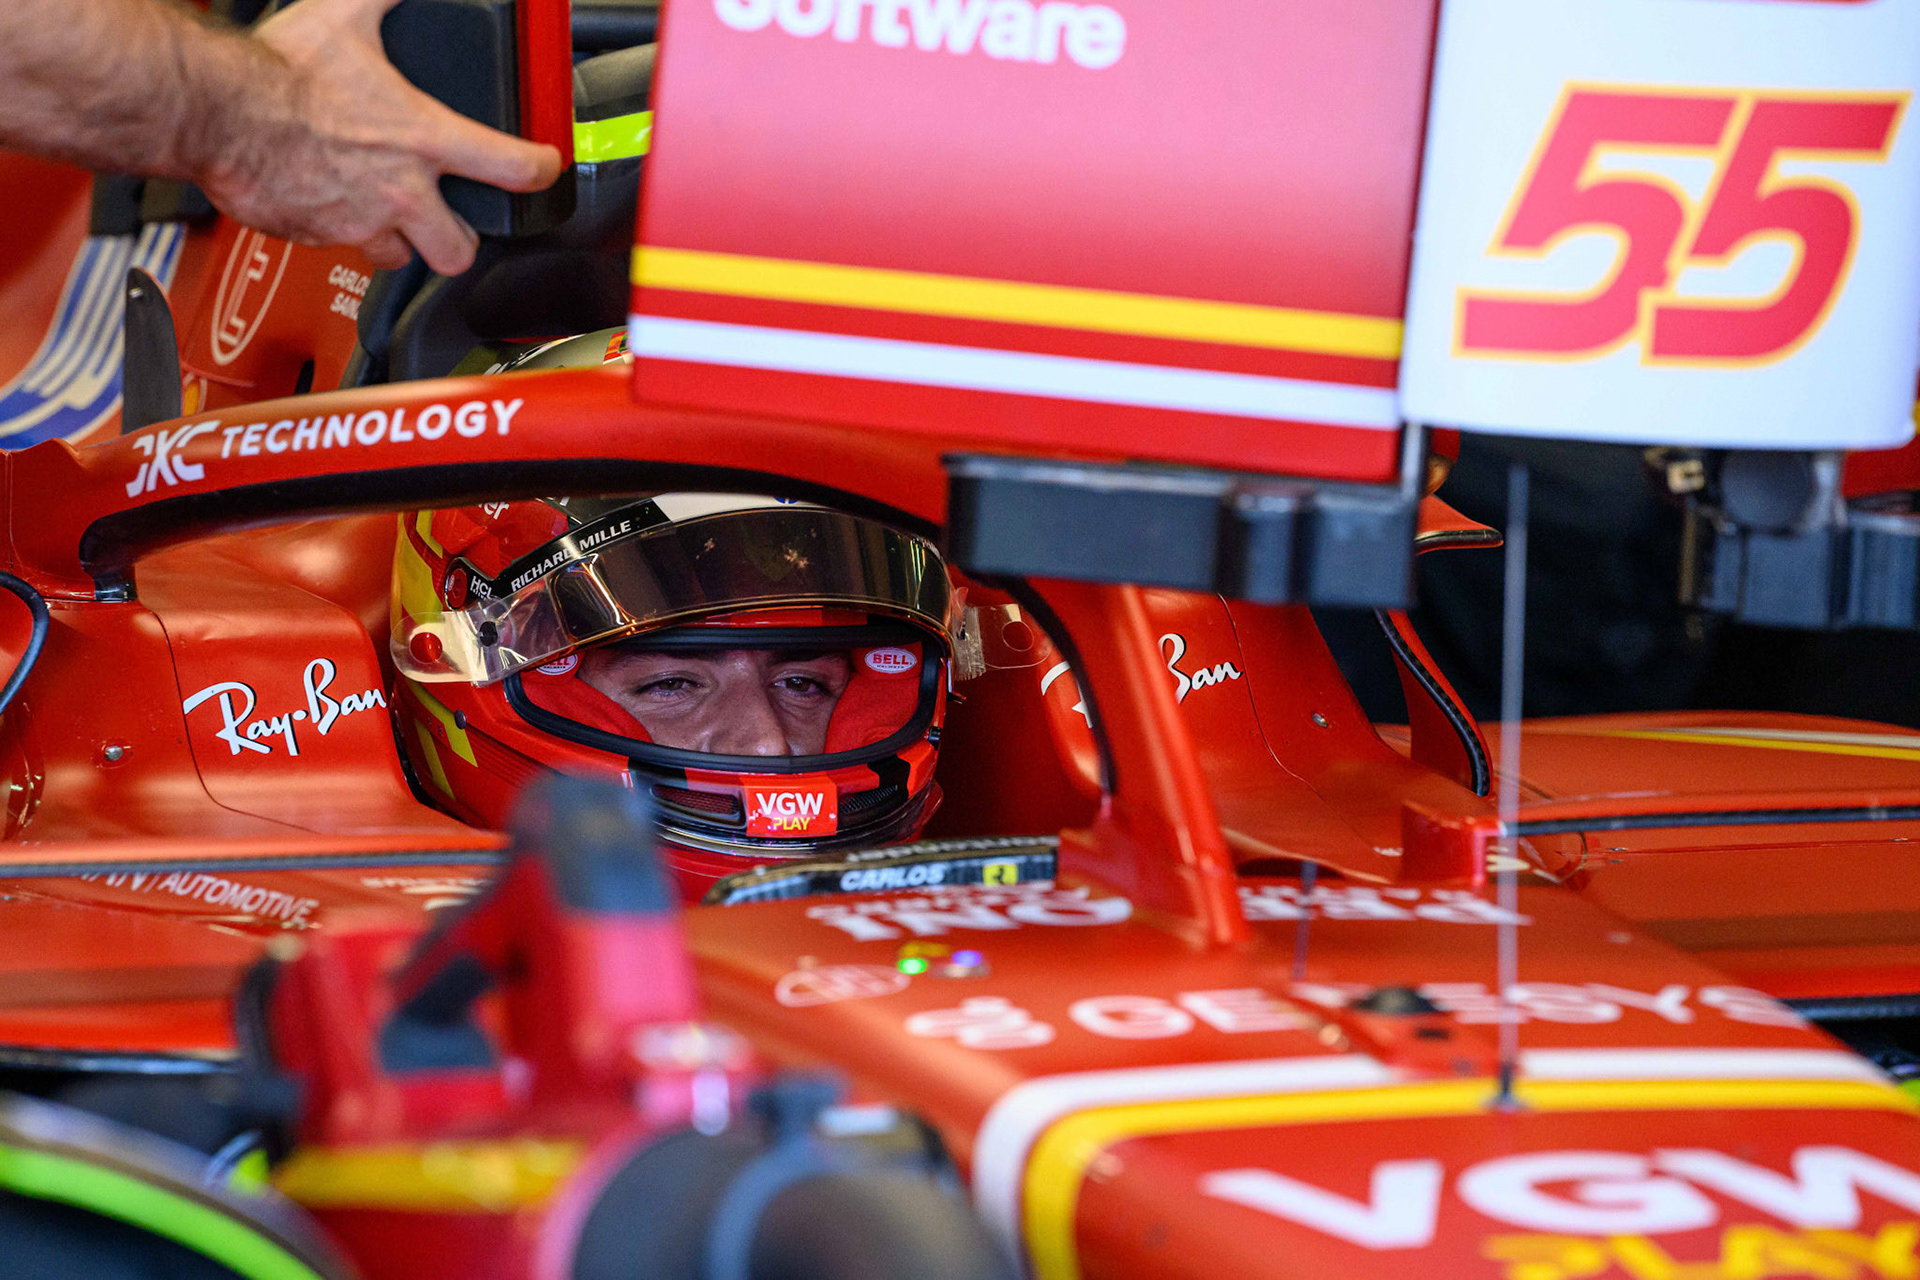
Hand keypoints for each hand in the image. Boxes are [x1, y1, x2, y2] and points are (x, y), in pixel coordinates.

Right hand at [199, 0, 562, 274]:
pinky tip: (330, 202)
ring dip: (400, 241)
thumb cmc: (275, 72)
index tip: (544, 170)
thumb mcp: (345, 16)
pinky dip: (340, 231)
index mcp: (421, 139)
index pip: (512, 168)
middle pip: (459, 251)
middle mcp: (399, 193)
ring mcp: (358, 223)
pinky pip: (339, 249)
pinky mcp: (316, 238)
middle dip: (460, 240)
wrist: (211, 111)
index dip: (541, 171)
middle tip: (452, 222)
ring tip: (387, 214)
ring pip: (399, 258)